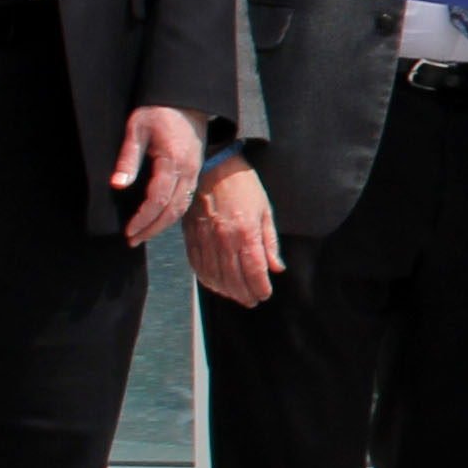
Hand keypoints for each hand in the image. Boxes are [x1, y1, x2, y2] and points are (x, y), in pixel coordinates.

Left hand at [109, 104, 204, 249]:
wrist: (186, 100)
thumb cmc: (158, 111)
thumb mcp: (136, 130)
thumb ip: (128, 159)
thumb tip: (117, 186)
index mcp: (173, 161)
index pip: (158, 200)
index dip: (143, 219)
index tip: (128, 231)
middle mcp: (188, 170)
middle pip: (172, 210)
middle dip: (152, 228)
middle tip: (132, 240)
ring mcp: (194, 171)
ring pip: (181, 207)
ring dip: (162, 224)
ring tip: (142, 234)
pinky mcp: (194, 170)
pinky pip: (185, 199)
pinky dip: (171, 213)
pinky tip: (158, 218)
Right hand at [184, 156, 278, 304]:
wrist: (214, 167)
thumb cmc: (243, 186)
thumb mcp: (265, 210)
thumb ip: (270, 242)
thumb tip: (276, 268)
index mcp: (246, 232)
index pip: (254, 271)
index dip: (260, 287)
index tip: (265, 294)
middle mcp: (224, 240)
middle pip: (234, 279)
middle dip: (245, 294)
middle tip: (252, 301)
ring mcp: (205, 240)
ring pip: (215, 277)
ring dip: (227, 291)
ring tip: (237, 296)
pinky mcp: (191, 237)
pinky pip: (198, 266)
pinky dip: (207, 280)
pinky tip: (216, 285)